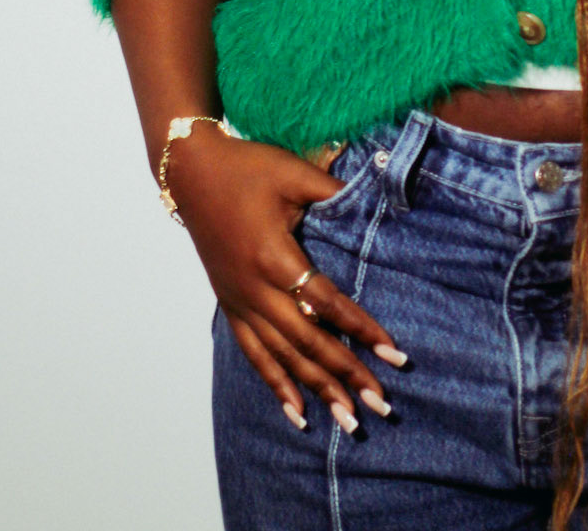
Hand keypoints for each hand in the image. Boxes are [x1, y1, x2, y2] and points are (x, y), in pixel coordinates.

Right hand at [166, 126, 405, 431]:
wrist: (193, 172)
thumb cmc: (246, 167)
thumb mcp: (292, 172)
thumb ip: (334, 192)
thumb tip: (378, 200)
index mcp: (273, 256)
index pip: (326, 304)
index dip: (362, 330)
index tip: (394, 354)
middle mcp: (255, 289)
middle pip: (307, 342)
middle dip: (346, 374)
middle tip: (382, 403)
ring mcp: (240, 301)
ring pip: (283, 357)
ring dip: (317, 390)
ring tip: (348, 421)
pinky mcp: (230, 305)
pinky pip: (255, 354)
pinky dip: (277, 385)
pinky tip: (297, 414)